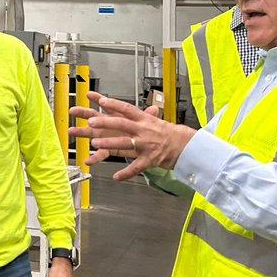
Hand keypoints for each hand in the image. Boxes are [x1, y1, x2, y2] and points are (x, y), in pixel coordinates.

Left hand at [68, 91, 195, 181]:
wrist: (185, 145)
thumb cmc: (167, 133)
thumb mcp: (152, 120)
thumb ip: (137, 114)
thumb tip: (123, 108)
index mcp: (144, 120)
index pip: (127, 109)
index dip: (114, 104)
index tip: (101, 100)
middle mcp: (144, 130)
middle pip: (122, 124)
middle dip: (106, 123)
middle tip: (91, 122)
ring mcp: (146, 145)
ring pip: (125, 144)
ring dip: (109, 143)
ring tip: (95, 143)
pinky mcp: (150, 160)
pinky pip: (136, 167)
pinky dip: (126, 173)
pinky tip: (116, 176)